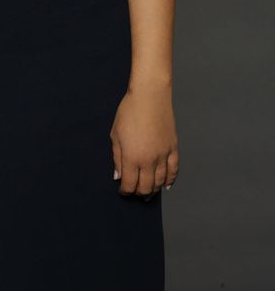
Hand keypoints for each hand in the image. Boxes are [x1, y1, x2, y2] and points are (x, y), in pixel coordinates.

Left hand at [109, 83, 178, 198]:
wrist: (150, 96)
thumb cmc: (129, 111)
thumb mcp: (116, 134)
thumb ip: (117, 158)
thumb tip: (118, 176)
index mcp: (132, 157)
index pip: (129, 184)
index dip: (125, 191)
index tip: (123, 191)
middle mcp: (149, 160)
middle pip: (146, 187)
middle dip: (139, 193)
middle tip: (135, 193)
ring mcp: (163, 155)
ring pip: (160, 182)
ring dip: (154, 190)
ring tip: (149, 192)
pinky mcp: (173, 148)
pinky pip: (174, 170)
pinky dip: (170, 180)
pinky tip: (166, 185)